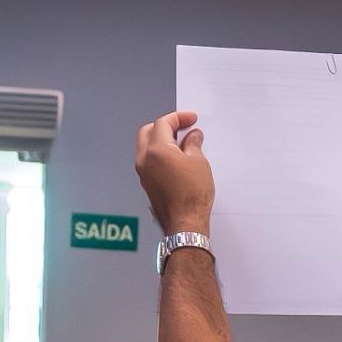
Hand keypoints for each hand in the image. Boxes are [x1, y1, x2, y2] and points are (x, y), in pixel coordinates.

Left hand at [134, 111, 214, 236]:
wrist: (185, 223)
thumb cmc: (191, 196)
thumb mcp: (198, 162)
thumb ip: (193, 144)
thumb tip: (193, 136)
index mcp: (156, 149)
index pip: (163, 123)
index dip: (179, 118)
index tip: (191, 119)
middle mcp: (144, 159)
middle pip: (149, 131)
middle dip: (165, 126)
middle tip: (183, 128)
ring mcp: (143, 172)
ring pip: (147, 146)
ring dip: (162, 140)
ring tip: (182, 144)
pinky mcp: (146, 183)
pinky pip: (149, 161)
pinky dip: (160, 154)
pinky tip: (176, 159)